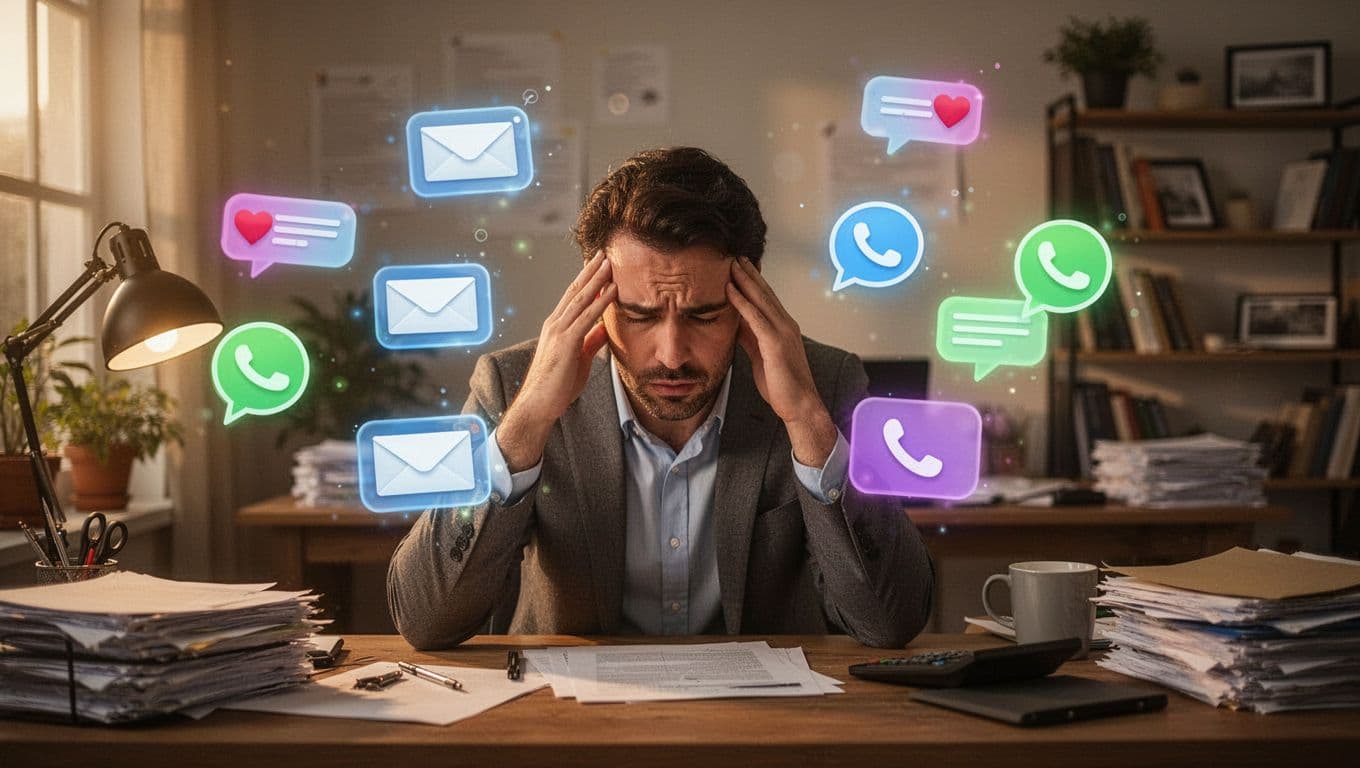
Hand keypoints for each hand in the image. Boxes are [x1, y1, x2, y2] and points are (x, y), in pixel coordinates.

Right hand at [498, 251, 615, 470]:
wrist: (539, 404)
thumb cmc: (558, 385)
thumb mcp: (580, 358)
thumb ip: (592, 341)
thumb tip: (606, 328)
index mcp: (557, 327)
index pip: (573, 297)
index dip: (586, 280)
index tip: (598, 265)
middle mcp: (555, 324)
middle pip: (575, 291)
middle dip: (590, 271)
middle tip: (604, 253)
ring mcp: (559, 331)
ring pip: (581, 299)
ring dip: (597, 279)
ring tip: (610, 262)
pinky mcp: (566, 342)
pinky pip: (587, 317)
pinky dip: (601, 301)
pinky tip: (612, 290)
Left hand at [726, 257, 837, 466]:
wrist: (800, 406)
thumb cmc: (781, 385)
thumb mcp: (760, 356)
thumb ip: (750, 338)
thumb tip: (735, 325)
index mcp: (783, 328)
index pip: (766, 299)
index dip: (753, 282)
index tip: (740, 266)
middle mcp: (785, 325)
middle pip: (764, 293)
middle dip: (749, 273)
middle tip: (735, 256)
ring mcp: (782, 332)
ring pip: (760, 299)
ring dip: (744, 280)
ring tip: (730, 263)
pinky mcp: (775, 343)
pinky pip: (755, 317)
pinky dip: (742, 301)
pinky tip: (730, 289)